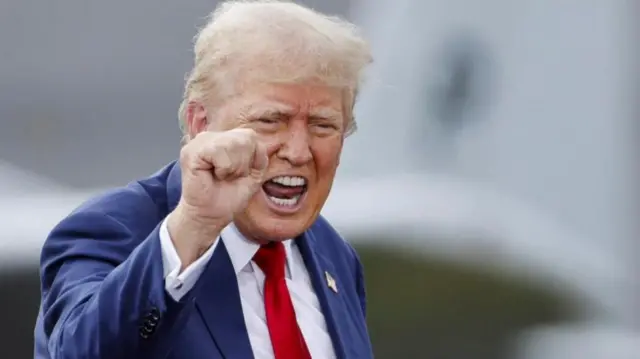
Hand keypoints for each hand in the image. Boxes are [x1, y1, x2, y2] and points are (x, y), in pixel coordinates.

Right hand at [166, 128, 268, 264]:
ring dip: (234, 167)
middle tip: (229, 176)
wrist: (212, 216)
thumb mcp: (254, 172)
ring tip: (222, 176)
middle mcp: (211, 136)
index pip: (250, 136)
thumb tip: (255, 140)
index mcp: (225, 139)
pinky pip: (218, 151)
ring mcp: (200, 141)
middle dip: (244, 164)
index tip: (240, 174)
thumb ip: (259, 153)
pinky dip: (223, 168)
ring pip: (233, 143)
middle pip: (245, 137)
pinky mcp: (191, 151)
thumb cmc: (229, 196)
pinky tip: (214, 175)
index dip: (253, 159)